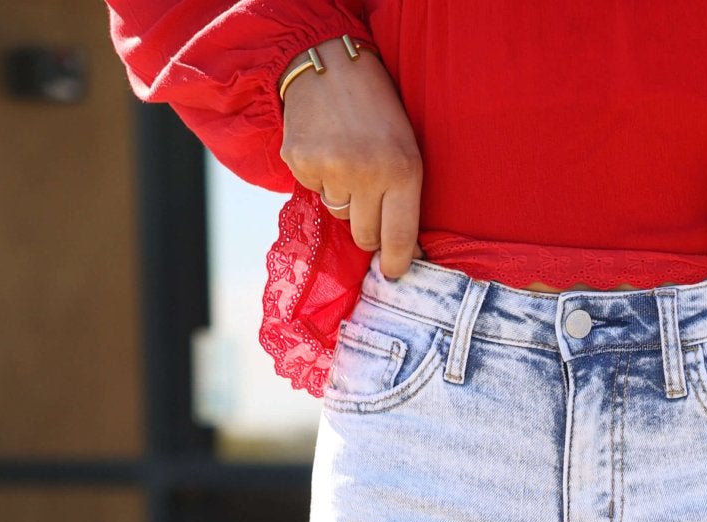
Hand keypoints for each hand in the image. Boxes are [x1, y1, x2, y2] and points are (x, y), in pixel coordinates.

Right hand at [280, 39, 421, 272]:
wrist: (331, 62)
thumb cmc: (377, 109)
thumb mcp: (406, 147)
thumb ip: (405, 196)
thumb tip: (403, 253)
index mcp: (402, 170)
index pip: (399, 238)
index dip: (397, 262)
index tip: (395, 273)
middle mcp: (366, 174)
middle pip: (365, 236)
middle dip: (368, 229)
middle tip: (367, 199)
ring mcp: (331, 169)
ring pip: (339, 214)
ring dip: (343, 196)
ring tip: (346, 158)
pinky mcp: (301, 163)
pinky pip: (314, 192)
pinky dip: (319, 177)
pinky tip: (325, 147)